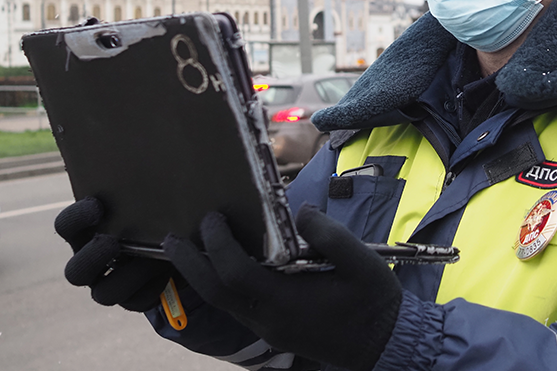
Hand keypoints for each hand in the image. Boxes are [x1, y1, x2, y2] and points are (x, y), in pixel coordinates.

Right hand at [54, 197, 172, 311]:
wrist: (183, 239)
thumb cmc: (156, 210)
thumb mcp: (146, 198)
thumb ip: (137, 187)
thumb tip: (147, 150)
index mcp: (87, 233)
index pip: (66, 226)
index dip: (76, 218)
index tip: (97, 205)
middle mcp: (92, 262)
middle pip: (75, 272)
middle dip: (92, 257)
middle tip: (111, 242)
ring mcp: (110, 284)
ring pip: (103, 294)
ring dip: (127, 277)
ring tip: (151, 260)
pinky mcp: (134, 300)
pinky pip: (137, 302)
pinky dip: (152, 287)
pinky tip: (168, 270)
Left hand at [163, 204, 402, 370]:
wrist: (386, 345)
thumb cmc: (375, 302)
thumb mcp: (361, 262)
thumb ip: (329, 234)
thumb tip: (301, 211)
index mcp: (286, 302)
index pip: (235, 273)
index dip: (218, 244)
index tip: (213, 217)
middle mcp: (269, 320)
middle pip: (215, 294)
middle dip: (189, 265)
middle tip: (170, 239)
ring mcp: (270, 330)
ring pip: (222, 304)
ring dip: (201, 276)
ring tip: (187, 250)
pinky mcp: (275, 332)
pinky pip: (237, 308)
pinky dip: (222, 285)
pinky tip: (224, 267)